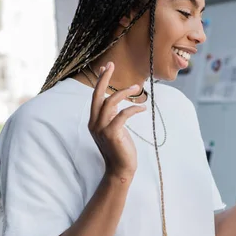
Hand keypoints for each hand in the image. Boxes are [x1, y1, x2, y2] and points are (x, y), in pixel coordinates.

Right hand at [88, 62, 145, 177]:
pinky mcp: (112, 134)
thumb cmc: (119, 149)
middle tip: (111, 65)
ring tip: (137, 87)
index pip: (95, 97)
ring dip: (124, 92)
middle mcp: (94, 124)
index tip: (106, 68)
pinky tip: (142, 108)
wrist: (120, 170)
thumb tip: (114, 102)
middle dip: (104, 79)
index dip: (100, 81)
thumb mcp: (113, 130)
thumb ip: (111, 117)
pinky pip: (122, 114)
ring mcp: (101, 129)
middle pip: (97, 95)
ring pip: (110, 102)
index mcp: (93, 121)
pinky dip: (133, 109)